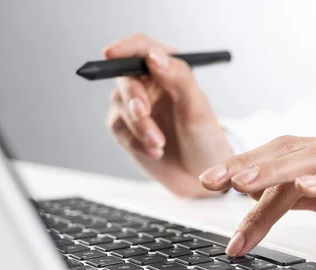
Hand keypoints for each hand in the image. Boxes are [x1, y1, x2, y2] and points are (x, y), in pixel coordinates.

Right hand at [104, 34, 232, 196]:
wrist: (199, 175)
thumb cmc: (204, 139)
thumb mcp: (198, 108)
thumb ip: (178, 77)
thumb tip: (153, 56)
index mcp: (169, 68)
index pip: (141, 47)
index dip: (124, 47)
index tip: (111, 53)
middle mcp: (149, 83)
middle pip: (125, 77)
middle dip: (134, 97)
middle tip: (143, 113)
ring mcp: (135, 105)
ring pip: (121, 105)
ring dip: (140, 127)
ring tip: (161, 144)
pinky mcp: (126, 128)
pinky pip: (120, 129)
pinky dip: (137, 141)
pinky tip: (156, 151)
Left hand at [199, 132, 315, 255]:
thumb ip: (307, 197)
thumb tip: (265, 199)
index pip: (283, 154)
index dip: (247, 165)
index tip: (213, 182)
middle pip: (291, 150)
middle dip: (247, 164)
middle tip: (211, 180)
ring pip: (315, 160)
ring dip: (276, 169)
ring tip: (241, 180)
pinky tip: (303, 186)